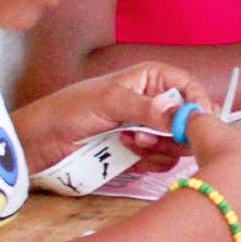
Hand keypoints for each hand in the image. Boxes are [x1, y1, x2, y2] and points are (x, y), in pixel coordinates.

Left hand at [12, 61, 212, 174]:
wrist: (43, 141)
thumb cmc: (70, 109)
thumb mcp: (109, 101)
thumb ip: (146, 108)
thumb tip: (177, 115)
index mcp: (150, 79)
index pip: (188, 87)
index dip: (197, 104)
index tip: (198, 123)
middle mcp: (154, 103)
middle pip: (188, 120)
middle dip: (175, 132)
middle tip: (150, 136)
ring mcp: (148, 129)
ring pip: (178, 144)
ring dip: (159, 147)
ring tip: (131, 142)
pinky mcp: (141, 153)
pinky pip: (163, 162)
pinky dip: (150, 161)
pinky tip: (128, 153)